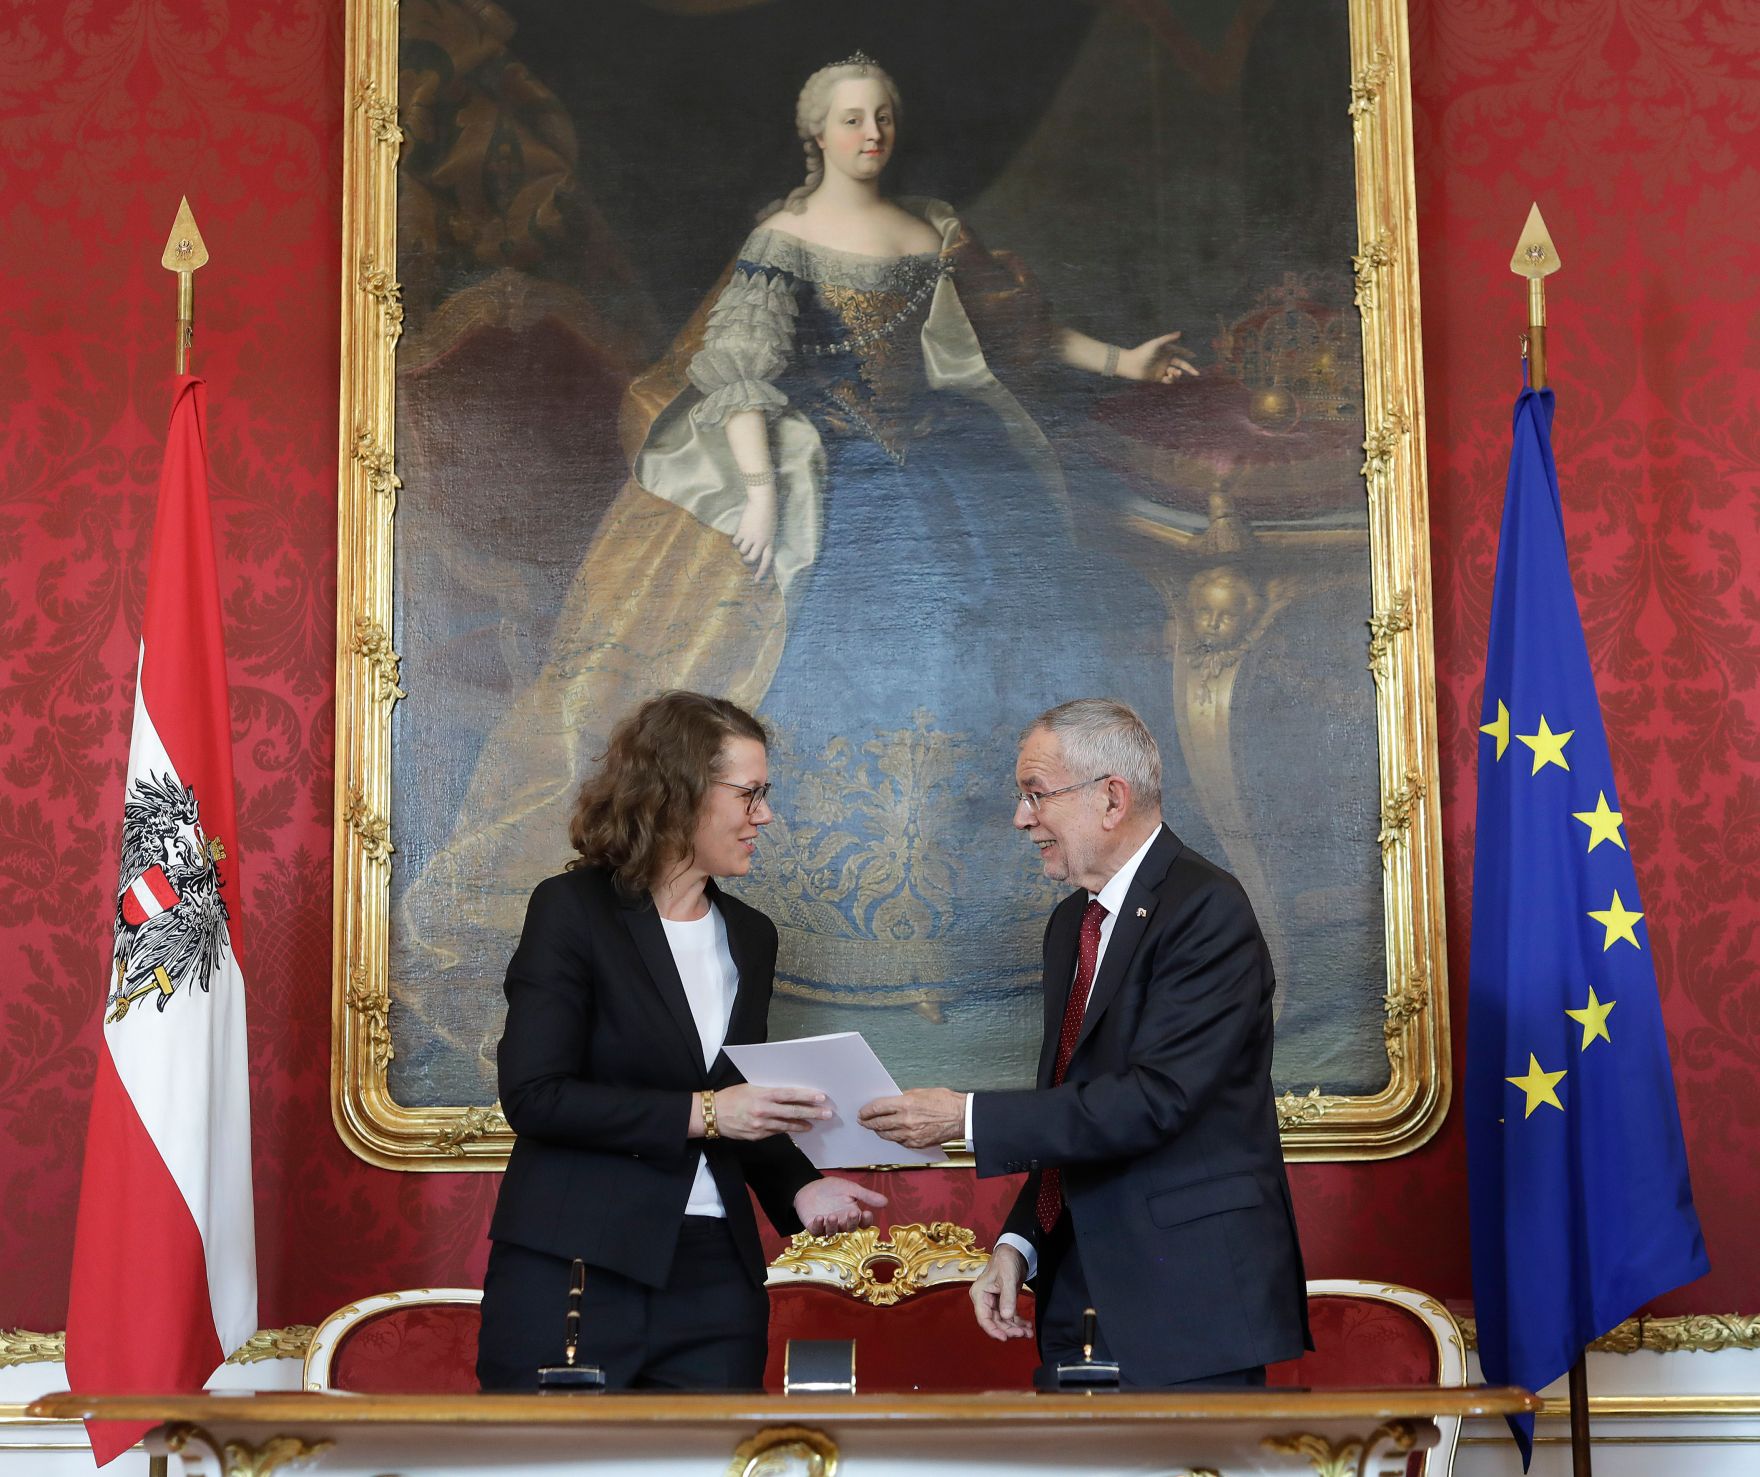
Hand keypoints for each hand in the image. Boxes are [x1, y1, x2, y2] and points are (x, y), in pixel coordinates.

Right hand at [710, 1084, 828, 1139]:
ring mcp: (761, 1125)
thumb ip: (768, 1090)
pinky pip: (776, 1132)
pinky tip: (795, 1130)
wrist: (712, 1114)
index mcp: (762, 1094)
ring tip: (813, 1125)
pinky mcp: (757, 1136)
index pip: (789, 1095)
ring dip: (802, 1125)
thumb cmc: (731, 1096)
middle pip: (793, 1112)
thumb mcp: (750, 1086)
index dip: (806, 1096)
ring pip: (787, 1126)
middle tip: (826, 1114)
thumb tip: (788, 1092)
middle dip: (812, 1113)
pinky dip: (787, 1131)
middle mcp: (763, 1110)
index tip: (821, 1097)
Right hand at [731, 483, 775, 581]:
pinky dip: (735, 539)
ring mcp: (751, 537)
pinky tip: (738, 533)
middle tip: (744, 558)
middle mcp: (761, 542)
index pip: (766, 561)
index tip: (756, 580)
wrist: (763, 502)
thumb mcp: (771, 529)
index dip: (761, 572)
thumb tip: (756, 548)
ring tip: (743, 538)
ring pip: (742, 551)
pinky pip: (735, 541)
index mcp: (770, 542)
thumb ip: (765, 540)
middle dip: (746, 560)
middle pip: (751, 558)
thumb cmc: (769, 514)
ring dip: (740, 547)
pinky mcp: (742, 531)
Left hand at [794, 1177, 888, 1235]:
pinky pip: (816, 1230)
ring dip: (833, 1225)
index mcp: (852, 1214)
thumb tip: (886, 1202)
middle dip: (851, 1222)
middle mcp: (841, 1222)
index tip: (867, 1213)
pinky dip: (818, 1225)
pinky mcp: (813, 1226)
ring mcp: (827, 1225)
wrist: (811, 1186)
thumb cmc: (832, 1188)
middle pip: (849, 1228)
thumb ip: (866, 1196)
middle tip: (852, 1213)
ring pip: (833, 1232)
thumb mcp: (851, 1188)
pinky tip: (819, 1217)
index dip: (866, 1220)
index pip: (862, 1223)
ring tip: (832, 1216)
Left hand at [857, 1088, 964, 1149]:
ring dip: (879, 1131)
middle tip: (863, 1121)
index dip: (867, 1111)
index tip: (862, 1112)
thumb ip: (904, 1097)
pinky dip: (894, 1137)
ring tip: (875, 1128)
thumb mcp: (921, 1092)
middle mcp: (906, 1121)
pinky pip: (899, 1142)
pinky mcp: (916, 1144)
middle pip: (879, 1124)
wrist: (961, 1117)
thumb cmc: (944, 1101)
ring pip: (887, 1135)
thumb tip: (891, 1101)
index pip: (878, 1108)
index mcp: (906, 1104)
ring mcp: (910, 1134)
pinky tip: (892, 1134)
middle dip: (868, 1123)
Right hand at [971, 1243, 1032, 1340]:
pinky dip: (1018, 1322)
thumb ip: (1007, 1298)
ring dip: (1015, 1328)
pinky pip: (1009, 1316)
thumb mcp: (1007, 1278)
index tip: (1005, 1338)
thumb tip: (1007, 1317)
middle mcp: (985, 1300)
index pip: (984, 1318)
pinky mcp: (1004, 1301)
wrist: (1014, 1251)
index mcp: (979, 1294)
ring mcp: (994, 1302)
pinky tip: (1027, 1326)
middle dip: (1008, 1329)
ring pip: (1003, 1321)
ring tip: (1028, 1332)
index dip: (993, 1330)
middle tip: (1022, 1334)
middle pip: (995, 1321)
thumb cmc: (1006, 1260)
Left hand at [1117, 331, 1197, 382]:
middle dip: (1189, 369)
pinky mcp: (1158, 378)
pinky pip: (1168, 380)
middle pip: (1181, 364)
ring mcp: (1162, 369)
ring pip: (1175, 373)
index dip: (1187, 353)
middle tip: (1197, 373)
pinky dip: (1170, 379)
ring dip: (1177, 374)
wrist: (1132, 364)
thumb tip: (1180, 333)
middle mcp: (1165, 360)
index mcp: (1166, 351)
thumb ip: (1168, 338)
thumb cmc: (1143, 352)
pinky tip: (1167, 377)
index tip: (1194, 356)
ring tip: (1174, 373)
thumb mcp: (1157, 344)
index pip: (1179, 351)